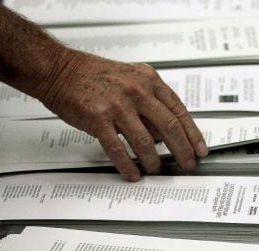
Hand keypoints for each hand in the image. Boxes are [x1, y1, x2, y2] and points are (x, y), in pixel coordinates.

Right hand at [38, 50, 207, 180]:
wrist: (58, 69)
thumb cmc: (93, 75)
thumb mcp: (131, 78)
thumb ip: (150, 102)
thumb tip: (165, 132)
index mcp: (148, 80)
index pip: (179, 110)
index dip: (193, 133)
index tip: (200, 149)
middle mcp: (136, 91)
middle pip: (169, 127)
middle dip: (182, 151)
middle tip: (187, 165)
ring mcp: (118, 105)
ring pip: (146, 141)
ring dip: (153, 161)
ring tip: (156, 170)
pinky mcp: (98, 119)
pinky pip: (118, 149)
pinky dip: (128, 165)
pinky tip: (133, 173)